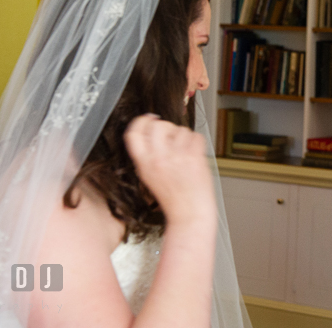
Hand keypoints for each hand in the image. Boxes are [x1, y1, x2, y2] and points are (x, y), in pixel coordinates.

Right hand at [124, 114, 216, 229]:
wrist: (189, 212)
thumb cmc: (171, 197)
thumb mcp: (148, 176)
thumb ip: (147, 155)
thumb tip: (150, 130)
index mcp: (144, 163)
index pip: (133, 132)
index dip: (141, 121)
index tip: (148, 119)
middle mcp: (159, 158)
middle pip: (158, 124)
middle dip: (165, 126)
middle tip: (170, 137)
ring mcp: (177, 156)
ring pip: (180, 129)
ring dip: (184, 137)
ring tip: (184, 153)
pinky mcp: (194, 156)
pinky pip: (196, 136)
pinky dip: (197, 142)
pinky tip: (194, 154)